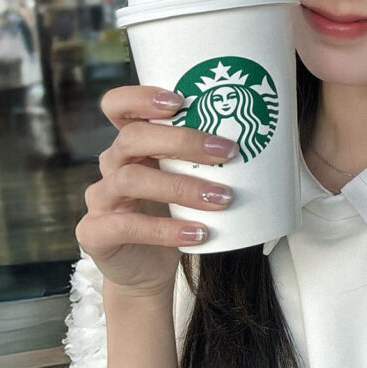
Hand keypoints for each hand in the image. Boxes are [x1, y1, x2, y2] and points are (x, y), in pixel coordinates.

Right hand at [75, 85, 237, 297]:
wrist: (149, 269)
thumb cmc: (175, 212)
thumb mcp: (189, 178)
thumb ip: (206, 157)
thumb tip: (270, 139)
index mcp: (131, 142)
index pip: (117, 105)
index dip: (141, 97)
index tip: (180, 101)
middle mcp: (111, 164)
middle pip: (133, 137)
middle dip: (182, 140)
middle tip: (227, 152)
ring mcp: (101, 198)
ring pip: (131, 179)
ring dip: (182, 187)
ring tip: (222, 199)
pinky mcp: (96, 233)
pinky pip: (127, 226)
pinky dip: (166, 229)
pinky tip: (198, 233)